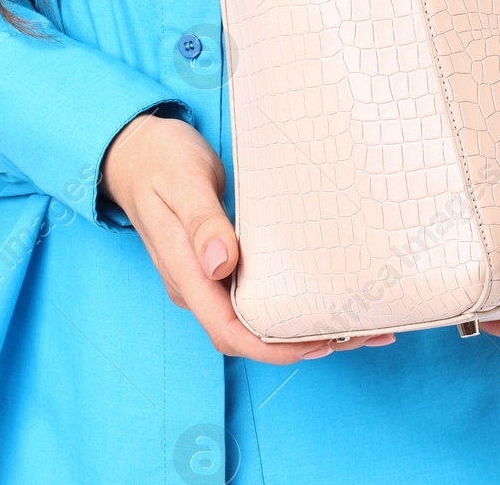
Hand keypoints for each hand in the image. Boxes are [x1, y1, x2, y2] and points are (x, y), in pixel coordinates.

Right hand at [99, 112, 394, 363]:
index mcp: (185, 275)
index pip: (229, 333)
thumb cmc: (159, 161)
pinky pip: (259, 295)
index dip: (274, 347)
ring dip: (306, 326)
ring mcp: (209, 278)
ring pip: (258, 319)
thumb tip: (222, 264)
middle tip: (364, 331)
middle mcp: (197, 286)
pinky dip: (294, 301)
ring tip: (362, 320)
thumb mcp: (182, 181)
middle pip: (251, 335)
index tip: (320, 341)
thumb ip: (201, 222)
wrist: (136, 151)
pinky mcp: (222, 264)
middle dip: (305, 342)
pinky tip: (329, 292)